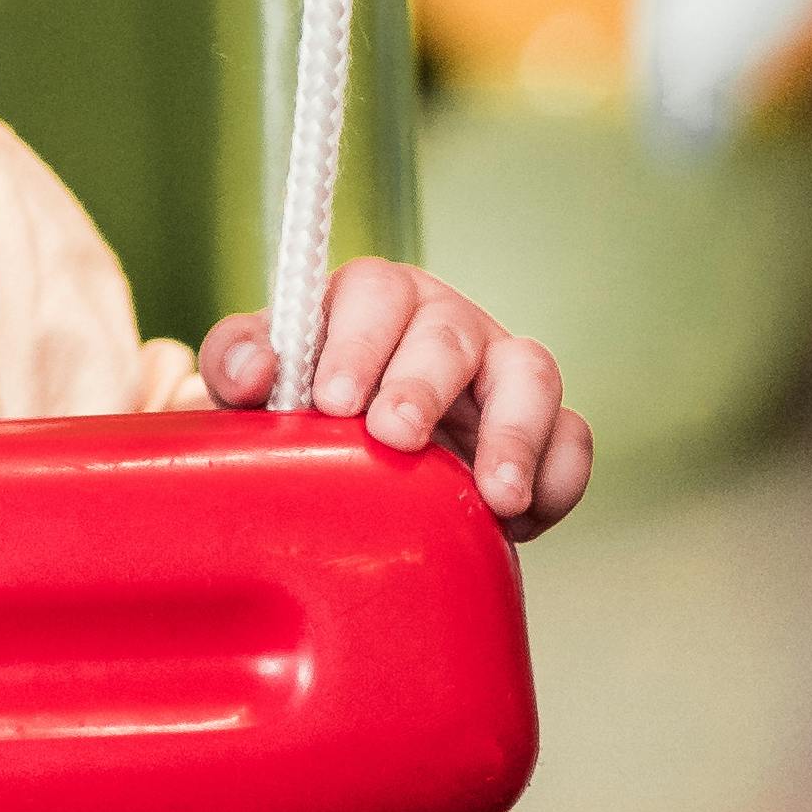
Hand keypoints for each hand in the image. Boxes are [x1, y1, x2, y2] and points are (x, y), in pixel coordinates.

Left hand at [196, 263, 591, 531]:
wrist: (356, 471)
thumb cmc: (305, 412)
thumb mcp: (258, 386)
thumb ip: (237, 363)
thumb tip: (258, 370)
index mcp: (374, 302)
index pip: (375, 294)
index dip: (356, 342)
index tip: (332, 400)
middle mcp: (445, 325)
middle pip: (450, 334)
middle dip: (422, 385)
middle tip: (394, 437)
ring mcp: (501, 374)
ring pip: (531, 373)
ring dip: (514, 432)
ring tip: (494, 496)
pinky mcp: (543, 428)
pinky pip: (573, 436)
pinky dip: (557, 475)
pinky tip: (523, 517)